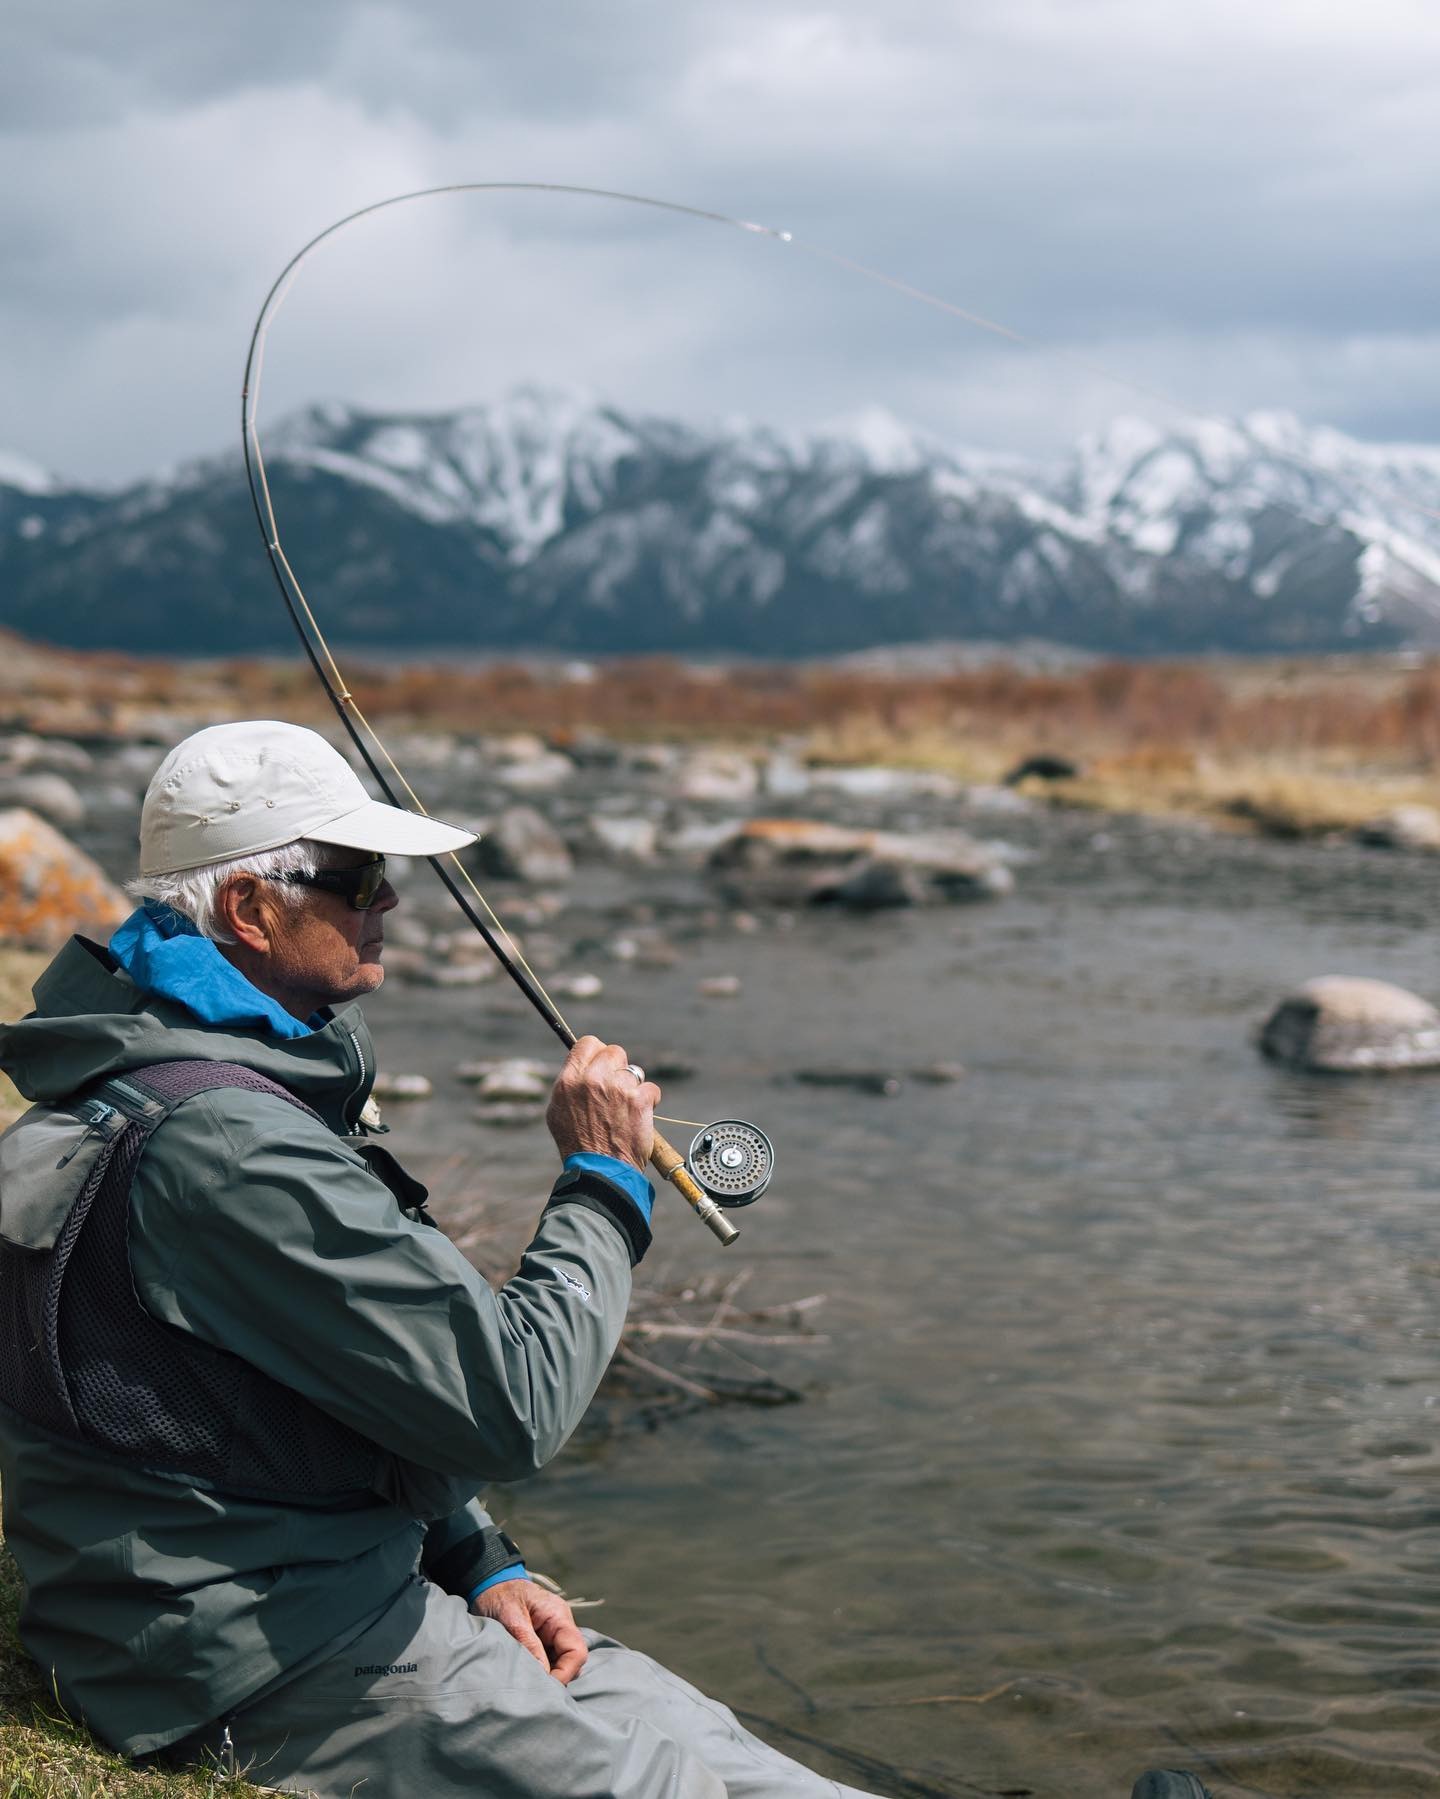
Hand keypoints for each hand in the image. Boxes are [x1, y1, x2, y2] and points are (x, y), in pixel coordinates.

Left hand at [471, 1577, 587, 1683]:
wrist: (489, 1583)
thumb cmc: (499, 1596)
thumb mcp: (511, 1618)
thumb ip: (529, 1644)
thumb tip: (544, 1674)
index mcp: (558, 1616)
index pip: (576, 1651)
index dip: (565, 1673)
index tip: (544, 1688)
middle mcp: (560, 1626)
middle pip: (572, 1660)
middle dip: (557, 1677)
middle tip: (533, 1690)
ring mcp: (552, 1633)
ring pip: (561, 1662)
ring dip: (547, 1675)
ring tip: (527, 1684)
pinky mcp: (542, 1640)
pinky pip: (549, 1660)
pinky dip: (540, 1670)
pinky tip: (525, 1676)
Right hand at [546, 1036, 660, 1170]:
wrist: (600, 1171)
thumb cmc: (578, 1145)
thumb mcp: (558, 1111)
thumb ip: (569, 1085)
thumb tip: (580, 1067)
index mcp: (569, 1081)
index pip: (587, 1043)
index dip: (597, 1052)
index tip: (602, 1063)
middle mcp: (592, 1080)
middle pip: (614, 1052)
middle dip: (618, 1068)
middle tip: (616, 1089)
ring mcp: (617, 1088)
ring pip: (634, 1071)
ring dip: (633, 1087)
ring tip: (625, 1110)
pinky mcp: (639, 1100)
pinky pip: (651, 1089)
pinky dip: (649, 1102)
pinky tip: (639, 1117)